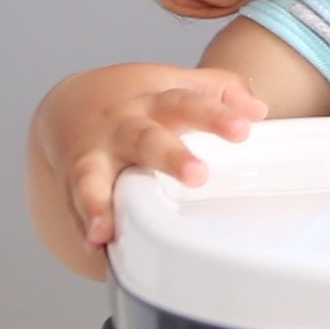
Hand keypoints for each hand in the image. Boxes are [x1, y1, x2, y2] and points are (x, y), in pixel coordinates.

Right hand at [29, 64, 266, 254]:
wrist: (70, 101)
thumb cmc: (139, 100)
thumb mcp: (177, 84)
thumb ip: (221, 91)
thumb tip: (259, 109)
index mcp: (158, 101)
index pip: (191, 103)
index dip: (217, 116)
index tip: (244, 129)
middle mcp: (125, 125)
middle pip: (148, 138)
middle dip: (169, 157)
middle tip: (196, 175)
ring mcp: (95, 153)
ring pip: (95, 173)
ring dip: (102, 200)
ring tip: (109, 228)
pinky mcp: (74, 178)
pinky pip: (75, 201)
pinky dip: (83, 222)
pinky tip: (93, 244)